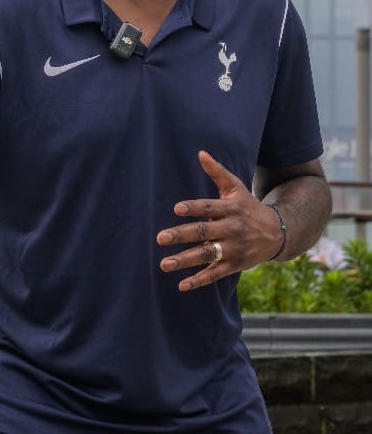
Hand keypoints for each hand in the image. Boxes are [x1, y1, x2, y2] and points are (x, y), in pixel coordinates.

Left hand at [156, 151, 282, 290]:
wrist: (278, 233)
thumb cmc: (248, 206)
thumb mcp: (236, 187)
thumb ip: (217, 172)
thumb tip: (200, 153)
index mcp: (230, 209)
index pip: (209, 208)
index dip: (194, 208)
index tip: (176, 209)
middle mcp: (232, 229)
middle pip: (204, 232)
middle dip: (182, 235)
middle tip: (160, 238)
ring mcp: (234, 248)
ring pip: (207, 255)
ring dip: (185, 260)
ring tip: (164, 264)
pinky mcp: (235, 265)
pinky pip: (216, 273)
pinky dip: (200, 280)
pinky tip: (182, 285)